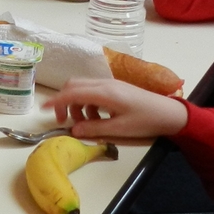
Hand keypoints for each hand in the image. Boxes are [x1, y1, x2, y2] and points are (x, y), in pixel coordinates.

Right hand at [44, 78, 189, 139]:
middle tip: (64, 120)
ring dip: (77, 103)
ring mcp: (110, 84)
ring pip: (82, 87)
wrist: (170, 113)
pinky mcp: (115, 88)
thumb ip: (94, 129)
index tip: (42, 110)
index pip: (72, 93)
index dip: (55, 101)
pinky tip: (96, 117)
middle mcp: (104, 84)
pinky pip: (92, 90)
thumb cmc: (146, 121)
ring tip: (85, 122)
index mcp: (104, 93)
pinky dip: (87, 102)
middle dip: (64, 101)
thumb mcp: (119, 130)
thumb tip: (73, 130)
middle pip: (74, 85)